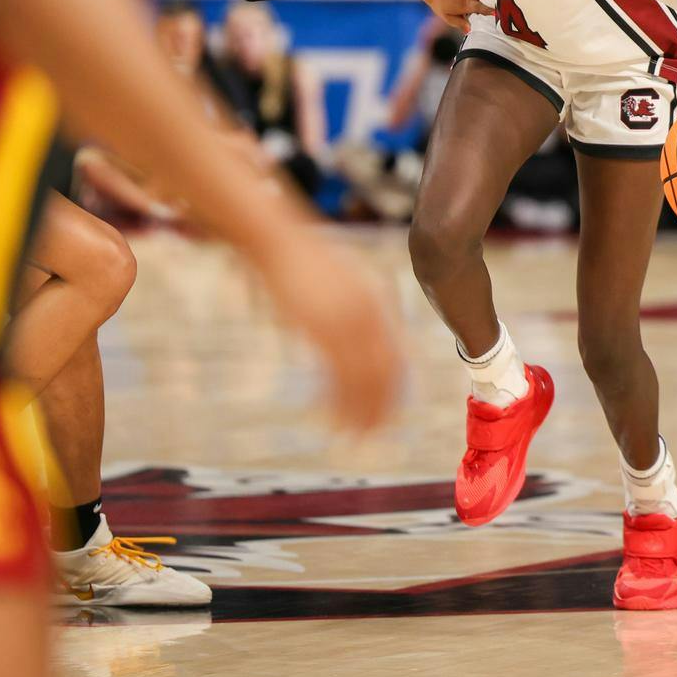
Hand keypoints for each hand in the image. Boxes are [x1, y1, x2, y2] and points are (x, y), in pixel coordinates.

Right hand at [253, 233, 403, 430]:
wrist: (277, 240)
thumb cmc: (305, 259)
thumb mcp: (344, 279)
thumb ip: (361, 309)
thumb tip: (369, 344)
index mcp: (378, 302)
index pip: (399, 356)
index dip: (396, 390)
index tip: (391, 413)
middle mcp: (370, 314)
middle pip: (386, 374)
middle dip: (381, 408)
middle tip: (374, 435)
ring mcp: (347, 322)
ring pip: (363, 380)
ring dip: (359, 412)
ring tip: (353, 437)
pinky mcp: (322, 329)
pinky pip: (337, 376)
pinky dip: (336, 401)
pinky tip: (330, 417)